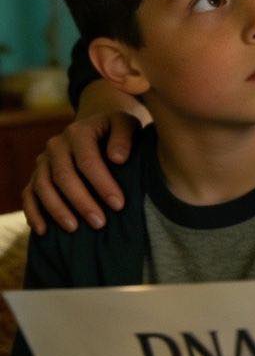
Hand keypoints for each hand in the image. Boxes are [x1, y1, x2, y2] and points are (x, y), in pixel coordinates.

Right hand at [22, 81, 146, 235]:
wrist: (98, 129)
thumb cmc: (115, 132)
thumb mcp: (125, 125)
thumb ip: (124, 137)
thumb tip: (118, 158)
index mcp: (78, 132)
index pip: (87, 160)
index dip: (102, 184)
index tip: (118, 205)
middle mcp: (56, 145)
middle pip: (63, 176)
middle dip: (81, 201)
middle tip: (100, 223)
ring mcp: (43, 161)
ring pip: (43, 187)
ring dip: (57, 209)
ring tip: (74, 228)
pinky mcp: (37, 176)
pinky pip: (28, 195)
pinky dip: (33, 213)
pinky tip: (43, 231)